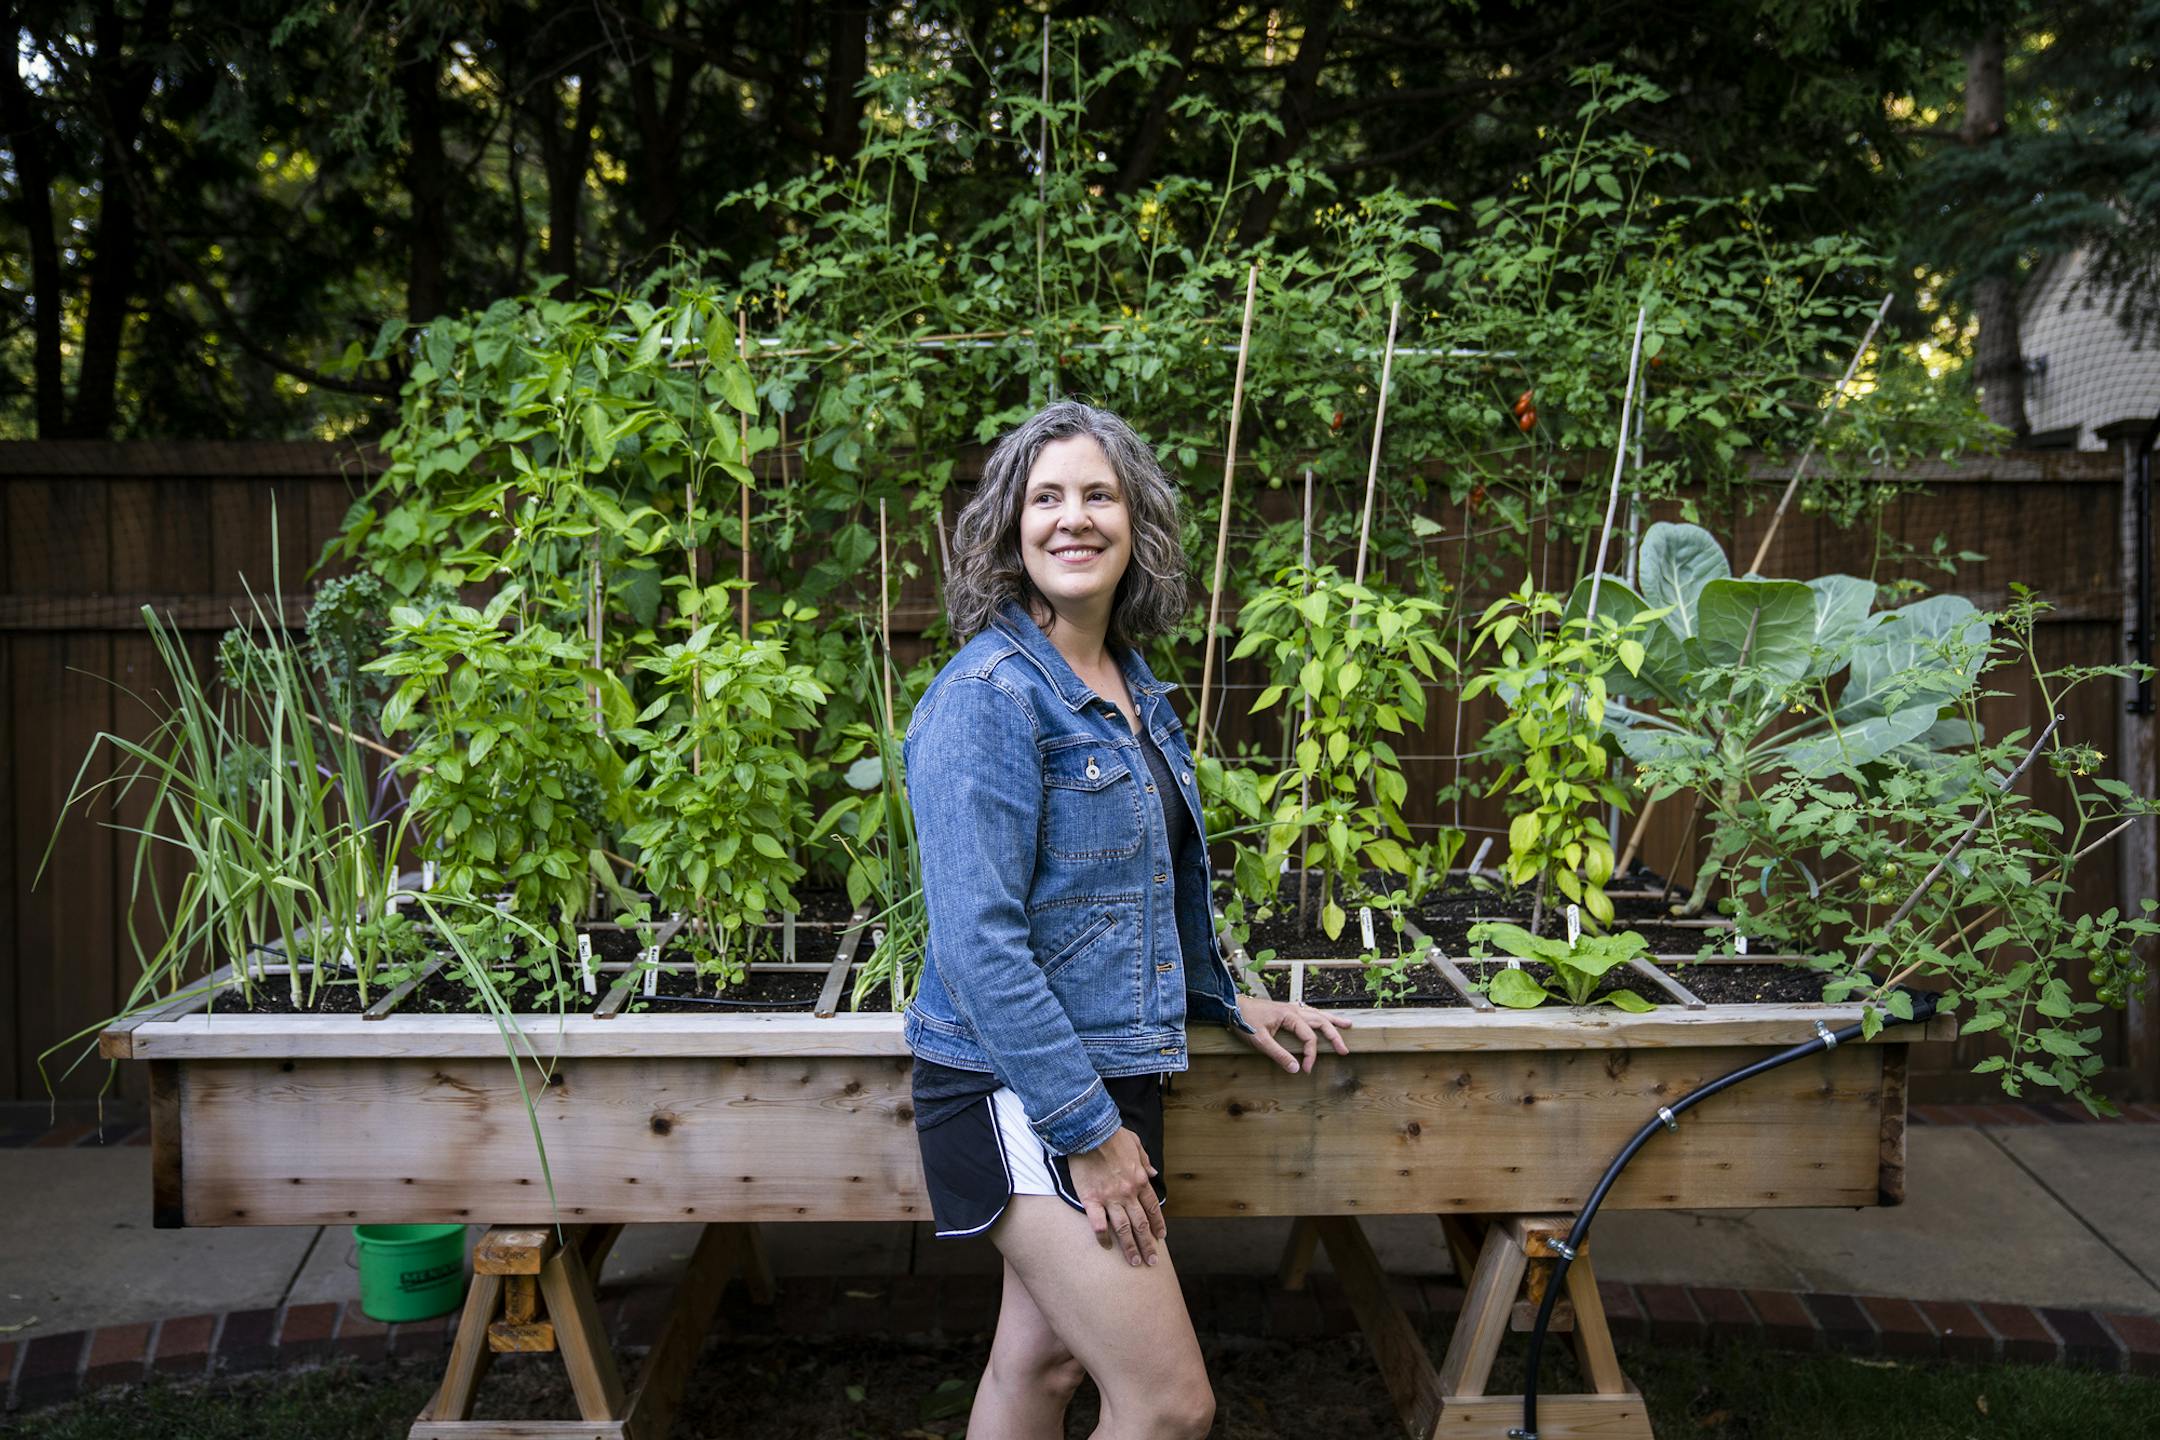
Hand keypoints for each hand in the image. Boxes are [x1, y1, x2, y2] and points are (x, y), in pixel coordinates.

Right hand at [1065, 1126, 1164, 1266]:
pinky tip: (1106, 1246)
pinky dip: (1102, 1236)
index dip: (1158, 1224)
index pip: (1153, 1208)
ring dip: (1130, 1247)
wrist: (1089, 1130)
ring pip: (1123, 1228)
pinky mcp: (1091, 1199)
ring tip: (1134, 1262)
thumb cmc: (1112, 1134)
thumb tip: (1154, 1174)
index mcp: (1140, 1179)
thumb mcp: (1136, 1143)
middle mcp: (1128, 1193)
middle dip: (1148, 1244)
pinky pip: (1098, 1223)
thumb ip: (1145, 1161)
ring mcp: (1110, 1198)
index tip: (1161, 1238)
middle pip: (1141, 1223)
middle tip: (1152, 1262)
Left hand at [1235, 994, 1352, 1074]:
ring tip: (1348, 1025)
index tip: (1306, 1069)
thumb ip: (1279, 1055)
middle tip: (1344, 1050)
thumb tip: (1297, 1069)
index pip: (1309, 1037)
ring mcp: (1291, 1008)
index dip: (1311, 1055)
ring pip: (1317, 1014)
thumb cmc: (1245, 1021)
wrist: (1232, 1005)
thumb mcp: (1260, 1041)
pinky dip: (1320, 1016)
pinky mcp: (1286, 1010)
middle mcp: (1294, 1009)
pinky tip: (1323, 1018)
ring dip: (1332, 1021)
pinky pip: (1309, 1012)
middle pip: (1320, 1022)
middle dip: (1334, 1036)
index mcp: (1290, 1016)